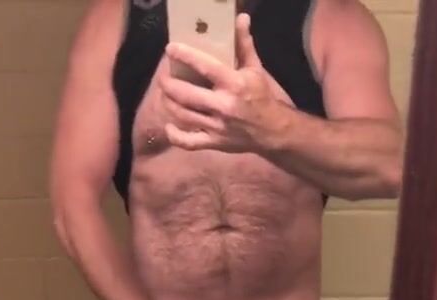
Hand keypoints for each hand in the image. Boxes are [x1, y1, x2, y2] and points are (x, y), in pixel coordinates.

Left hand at [161, 14, 294, 154]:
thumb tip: (241, 18)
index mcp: (234, 84)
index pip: (205, 67)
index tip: (170, 49)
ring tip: (164, 94)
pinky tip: (169, 126)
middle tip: (162, 77)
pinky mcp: (214, 142)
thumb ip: (244, 44)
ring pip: (184, 115)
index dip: (185, 56)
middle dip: (169, 84)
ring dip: (169, 103)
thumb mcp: (255, 69)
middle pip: (186, 95)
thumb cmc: (263, 97)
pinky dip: (175, 136)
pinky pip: (189, 142)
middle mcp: (223, 106)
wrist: (273, 131)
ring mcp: (217, 126)